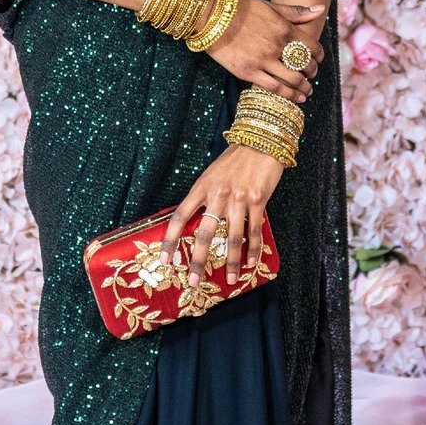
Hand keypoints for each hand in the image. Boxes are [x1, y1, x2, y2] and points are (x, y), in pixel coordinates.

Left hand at [159, 143, 284, 286]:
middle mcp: (217, 195)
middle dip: (198, 261)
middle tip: (193, 282)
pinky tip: (250, 264)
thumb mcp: (211, 175)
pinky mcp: (258, 201)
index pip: (180, 217)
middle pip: (205, 235)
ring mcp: (238, 199)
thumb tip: (197, 222)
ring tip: (229, 280)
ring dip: (231, 263)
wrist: (260, 142)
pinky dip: (253, 250)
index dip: (170, 240)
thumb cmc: (234, 160)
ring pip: (232, 239)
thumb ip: (204, 198)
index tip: (164, 259)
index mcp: (201, 188)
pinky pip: (253, 231)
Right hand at [202, 0, 325, 103]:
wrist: (211, 16)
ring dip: (304, 88)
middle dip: (311, 73)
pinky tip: (295, 99)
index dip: (319, 55)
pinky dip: (288, 95)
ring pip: (292, 80)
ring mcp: (263, 60)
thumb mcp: (270, 6)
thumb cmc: (240, 8)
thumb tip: (320, 9)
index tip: (319, 60)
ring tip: (307, 92)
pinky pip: (273, 88)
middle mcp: (277, 46)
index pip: (312, 46)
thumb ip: (296, 12)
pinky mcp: (248, 72)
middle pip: (304, 65)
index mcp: (284, 29)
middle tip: (311, 76)